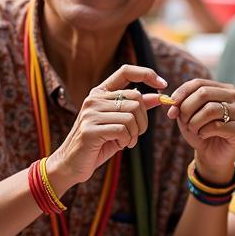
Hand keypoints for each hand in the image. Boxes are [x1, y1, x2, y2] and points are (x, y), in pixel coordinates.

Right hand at [49, 65, 165, 191]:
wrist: (72, 164)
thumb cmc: (99, 143)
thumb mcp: (120, 123)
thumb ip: (137, 109)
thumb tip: (159, 96)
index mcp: (100, 93)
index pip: (125, 71)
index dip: (147, 74)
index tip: (163, 84)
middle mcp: (94, 99)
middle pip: (135, 99)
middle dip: (143, 120)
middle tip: (136, 134)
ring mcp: (90, 113)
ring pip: (130, 116)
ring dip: (135, 133)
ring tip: (127, 141)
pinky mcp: (90, 129)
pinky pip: (122, 130)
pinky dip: (127, 140)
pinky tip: (121, 145)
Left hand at [163, 78, 234, 183]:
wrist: (211, 155)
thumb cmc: (200, 132)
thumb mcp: (185, 116)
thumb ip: (176, 105)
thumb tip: (163, 97)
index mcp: (221, 88)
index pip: (198, 83)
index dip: (181, 93)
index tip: (171, 106)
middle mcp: (234, 96)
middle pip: (203, 93)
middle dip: (187, 108)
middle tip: (183, 121)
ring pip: (210, 109)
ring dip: (194, 122)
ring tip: (194, 130)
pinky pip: (217, 126)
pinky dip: (204, 132)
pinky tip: (204, 136)